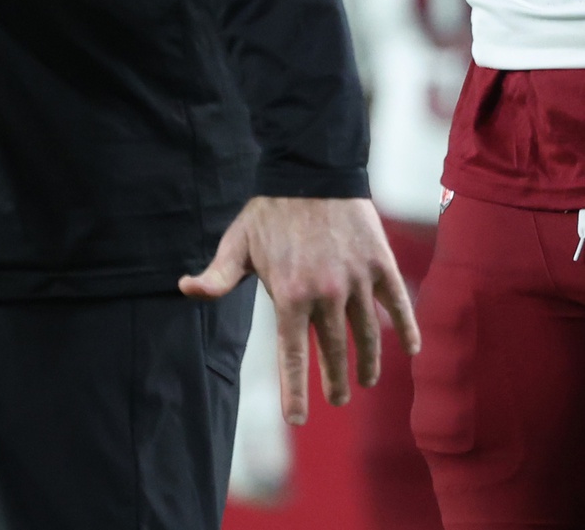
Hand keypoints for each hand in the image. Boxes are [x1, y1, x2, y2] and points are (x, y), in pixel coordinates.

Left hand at [180, 194, 418, 424]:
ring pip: (367, 336)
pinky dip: (406, 331)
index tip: (298, 420)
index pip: (292, 355)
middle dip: (334, 382)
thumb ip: (216, 276)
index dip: (295, 390)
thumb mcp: (236, 244)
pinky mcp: (382, 266)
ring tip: (364, 381)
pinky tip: (408, 351)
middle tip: (336, 399)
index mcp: (290, 295)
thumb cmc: (269, 213)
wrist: (311, 173)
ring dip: (367, 364)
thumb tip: (184, 290)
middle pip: (334, 352)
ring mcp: (358, 282)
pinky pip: (398, 306)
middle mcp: (327, 294)